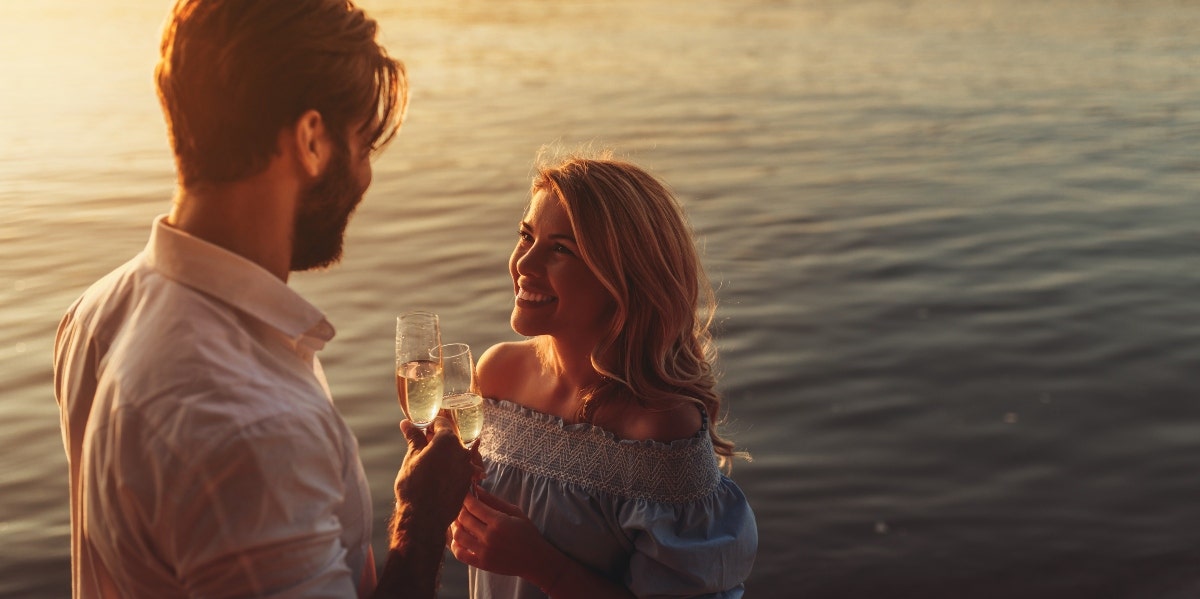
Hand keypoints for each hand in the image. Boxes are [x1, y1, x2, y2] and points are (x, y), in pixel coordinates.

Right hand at [395, 416, 474, 532]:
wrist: (424, 518)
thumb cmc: (414, 487)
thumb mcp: (411, 459)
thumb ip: (413, 439)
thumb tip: (407, 424)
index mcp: (447, 441)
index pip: (441, 423)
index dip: (430, 425)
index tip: (422, 429)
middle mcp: (462, 451)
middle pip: (451, 438)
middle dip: (437, 439)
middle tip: (423, 446)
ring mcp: (467, 467)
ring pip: (456, 453)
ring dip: (445, 454)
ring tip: (429, 463)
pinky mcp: (468, 481)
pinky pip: (460, 467)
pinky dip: (451, 467)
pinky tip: (438, 475)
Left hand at [450, 485, 555, 578]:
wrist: (535, 559)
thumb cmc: (527, 533)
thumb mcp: (514, 512)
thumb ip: (494, 501)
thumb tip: (476, 489)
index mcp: (499, 521)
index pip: (473, 505)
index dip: (465, 497)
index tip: (463, 492)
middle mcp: (489, 536)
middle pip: (464, 518)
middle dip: (459, 508)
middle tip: (459, 505)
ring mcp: (484, 552)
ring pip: (458, 535)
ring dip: (455, 525)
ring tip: (458, 521)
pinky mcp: (482, 564)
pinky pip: (460, 554)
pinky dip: (455, 545)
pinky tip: (459, 539)